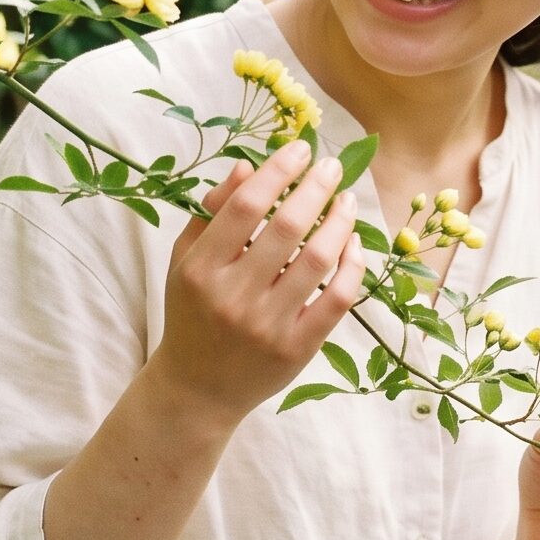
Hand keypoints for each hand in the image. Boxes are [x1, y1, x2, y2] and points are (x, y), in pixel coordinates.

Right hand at [149, 138, 368, 431]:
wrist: (197, 390)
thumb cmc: (192, 314)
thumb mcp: (185, 261)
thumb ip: (211, 212)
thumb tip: (248, 166)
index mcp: (201, 270)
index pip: (245, 207)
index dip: (277, 171)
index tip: (300, 149)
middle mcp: (233, 296)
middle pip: (287, 227)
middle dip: (316, 187)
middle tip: (331, 166)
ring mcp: (268, 325)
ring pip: (319, 260)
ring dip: (339, 221)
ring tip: (345, 200)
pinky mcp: (298, 348)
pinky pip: (337, 299)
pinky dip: (353, 266)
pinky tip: (354, 243)